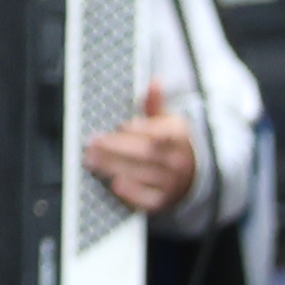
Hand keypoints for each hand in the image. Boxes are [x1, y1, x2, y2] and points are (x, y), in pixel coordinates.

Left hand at [78, 80, 201, 217]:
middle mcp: (178, 161)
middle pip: (145, 154)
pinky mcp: (164, 201)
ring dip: (114, 167)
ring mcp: (172, 183)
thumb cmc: (174, 146)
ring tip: (91, 160)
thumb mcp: (168, 123)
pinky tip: (113, 183)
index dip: (139, 130)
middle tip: (92, 143)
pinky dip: (130, 192)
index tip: (121, 125)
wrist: (194, 178)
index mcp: (179, 138)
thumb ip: (154, 105)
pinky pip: (147, 199)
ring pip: (142, 174)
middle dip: (115, 148)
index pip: (159, 133)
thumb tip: (155, 82)